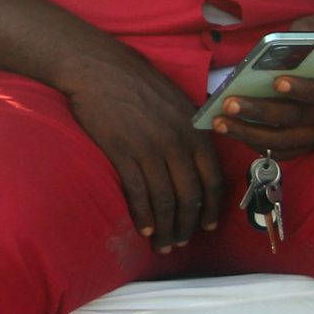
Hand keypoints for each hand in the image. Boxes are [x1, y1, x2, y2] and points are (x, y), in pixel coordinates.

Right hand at [63, 50, 223, 252]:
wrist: (100, 69)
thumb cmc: (139, 83)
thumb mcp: (178, 102)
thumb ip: (192, 131)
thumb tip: (199, 161)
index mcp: (194, 131)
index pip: (212, 179)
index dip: (212, 208)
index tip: (209, 226)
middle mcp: (177, 143)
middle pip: (189, 196)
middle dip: (187, 225)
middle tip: (180, 242)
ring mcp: (149, 149)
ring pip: (164, 200)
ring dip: (165, 227)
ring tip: (161, 243)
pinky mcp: (122, 153)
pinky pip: (137, 193)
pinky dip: (142, 215)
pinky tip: (142, 228)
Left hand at [211, 13, 313, 157]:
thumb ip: (311, 29)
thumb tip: (277, 41)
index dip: (302, 89)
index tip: (276, 82)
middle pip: (298, 119)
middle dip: (260, 112)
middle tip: (229, 103)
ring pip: (289, 141)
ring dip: (252, 134)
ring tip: (220, 123)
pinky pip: (288, 151)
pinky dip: (261, 146)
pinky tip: (235, 133)